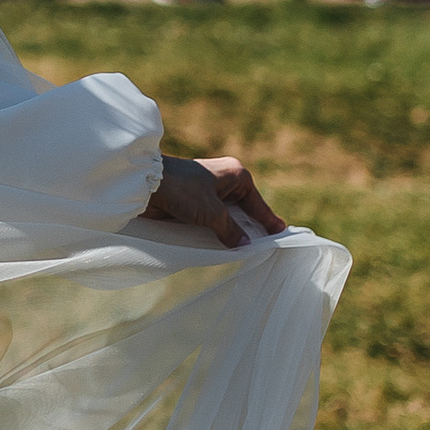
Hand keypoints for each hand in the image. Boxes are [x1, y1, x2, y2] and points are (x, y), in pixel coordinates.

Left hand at [139, 151, 287, 248]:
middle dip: (252, 230)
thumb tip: (245, 246)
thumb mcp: (212, 212)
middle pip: (245, 211)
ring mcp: (210, 191)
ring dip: (233, 233)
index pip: (259, 205)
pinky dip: (218, 232)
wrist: (146, 184)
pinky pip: (214, 220)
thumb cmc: (182, 190)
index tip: (282, 236)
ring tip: (247, 253)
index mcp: (236, 175)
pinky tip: (224, 247)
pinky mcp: (195, 202)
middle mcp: (226, 181)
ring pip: (229, 217)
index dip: (269, 222)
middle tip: (265, 250)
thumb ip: (230, 230)